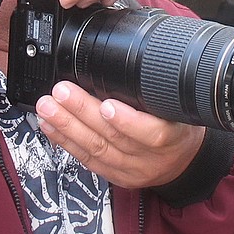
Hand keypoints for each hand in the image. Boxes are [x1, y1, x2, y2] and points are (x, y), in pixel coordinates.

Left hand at [35, 81, 205, 188]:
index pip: (152, 133)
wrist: (186, 163)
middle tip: (60, 92)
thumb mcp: (181, 107)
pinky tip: (50, 126)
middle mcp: (150, 158)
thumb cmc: (181, 128)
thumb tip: (128, 55)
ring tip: (48, 107)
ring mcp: (131, 170)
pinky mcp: (115, 177)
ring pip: (95, 149)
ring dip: (67, 126)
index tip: (107, 104)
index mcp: (173, 138)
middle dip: (82, 113)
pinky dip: (65, 142)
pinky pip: (87, 160)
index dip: (127, 121)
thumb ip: (158, 91)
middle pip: (112, 138)